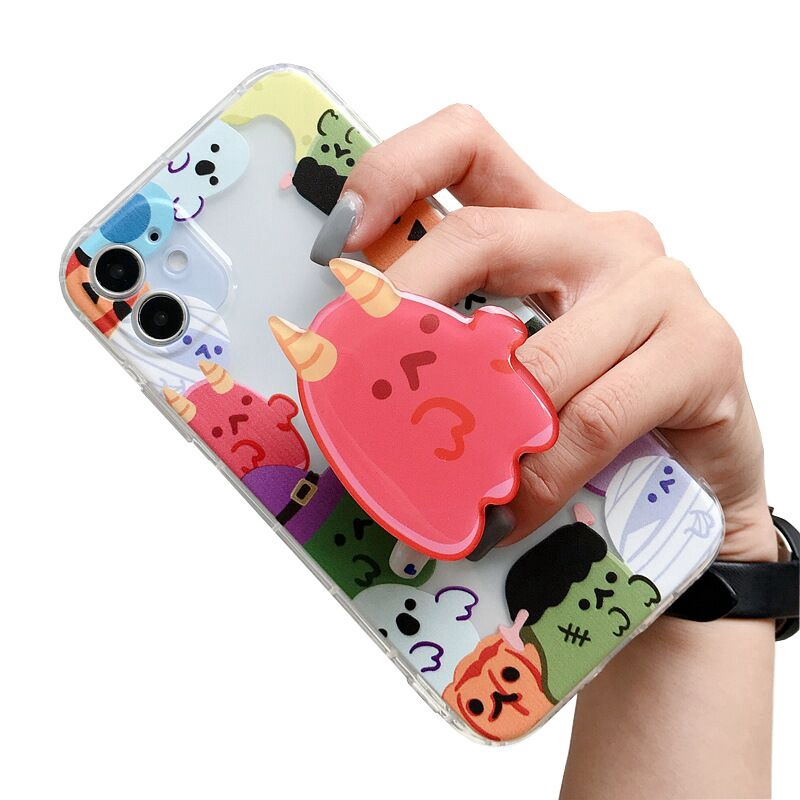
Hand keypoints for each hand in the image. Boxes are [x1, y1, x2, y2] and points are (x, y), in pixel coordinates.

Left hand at [329, 104, 774, 562]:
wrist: (696, 475)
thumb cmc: (595, 411)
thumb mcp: (514, 366)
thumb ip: (456, 349)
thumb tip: (356, 376)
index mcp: (546, 227)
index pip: (467, 148)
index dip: (395, 170)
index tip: (338, 236)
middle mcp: (601, 240)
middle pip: (483, 237)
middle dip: (408, 313)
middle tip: (369, 381)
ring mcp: (658, 287)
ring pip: (537, 361)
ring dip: (482, 436)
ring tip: (452, 488)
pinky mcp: (703, 348)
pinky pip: (590, 420)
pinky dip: (540, 476)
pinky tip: (515, 511)